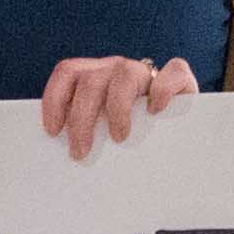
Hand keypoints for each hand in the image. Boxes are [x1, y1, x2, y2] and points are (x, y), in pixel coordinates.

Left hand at [40, 54, 193, 161]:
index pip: (68, 72)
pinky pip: (173, 72)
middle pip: (91, 82)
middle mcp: (117, 70)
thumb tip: (61, 163)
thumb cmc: (132, 140)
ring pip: (125, 76)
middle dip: (81, 119)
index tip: (52, 131)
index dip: (55, 98)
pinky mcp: (180, 80)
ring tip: (119, 138)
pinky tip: (155, 110)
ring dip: (117, 110)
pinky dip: (163, 89)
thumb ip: (83, 134)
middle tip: (81, 152)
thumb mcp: (100, 133)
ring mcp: (147, 73)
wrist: (180, 140)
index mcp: (95, 76)